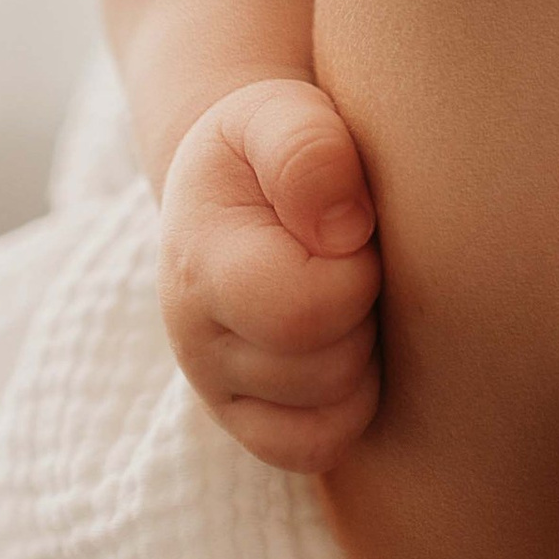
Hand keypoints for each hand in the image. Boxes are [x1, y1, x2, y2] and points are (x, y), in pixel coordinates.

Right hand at [158, 77, 381, 471]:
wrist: (235, 180)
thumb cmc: (271, 144)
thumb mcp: (281, 112)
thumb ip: (308, 151)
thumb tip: (342, 231)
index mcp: (199, 264)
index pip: (302, 312)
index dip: (357, 272)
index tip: (354, 229)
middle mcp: (194, 340)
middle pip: (326, 368)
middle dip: (364, 309)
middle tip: (352, 258)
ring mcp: (216, 388)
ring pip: (330, 413)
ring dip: (361, 351)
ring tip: (343, 291)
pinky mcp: (246, 420)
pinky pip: (317, 447)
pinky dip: (349, 404)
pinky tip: (347, 342)